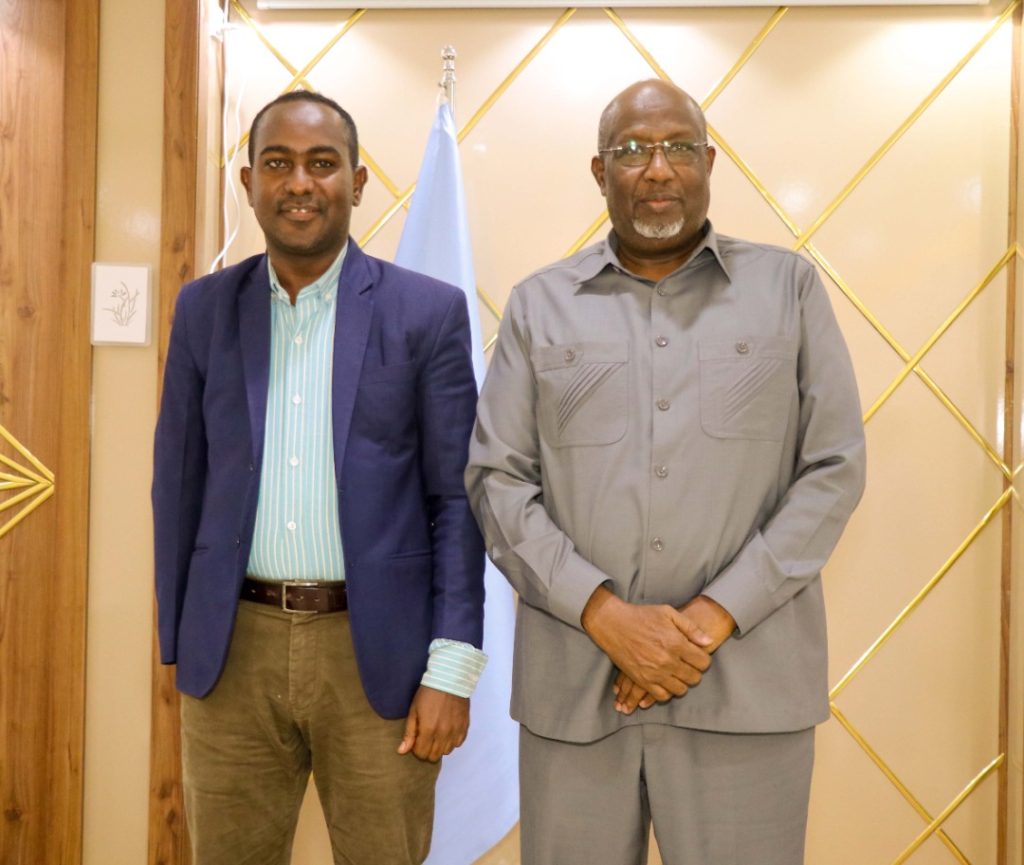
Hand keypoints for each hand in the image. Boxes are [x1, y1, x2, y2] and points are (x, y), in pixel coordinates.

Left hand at [397, 686, 469, 762]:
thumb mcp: (414, 711)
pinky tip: (448, 731)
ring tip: (437, 734)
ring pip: (447, 752)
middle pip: (434, 756)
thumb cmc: (428, 694)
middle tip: (426, 738)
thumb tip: (402, 751)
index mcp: (428, 730)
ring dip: (440, 746)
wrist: (449, 680)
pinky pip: (458, 743)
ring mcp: (455, 731)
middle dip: (428, 750)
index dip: (417, 749)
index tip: (417, 740)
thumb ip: (409, 733)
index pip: (421, 754)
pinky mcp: (465, 727)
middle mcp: (443, 734)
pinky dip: (452, 741)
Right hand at [581, 587, 712, 703]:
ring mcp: (654, 673)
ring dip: (681, 682)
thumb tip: (709, 641)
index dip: (703, 659)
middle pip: (694, 678)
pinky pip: (662, 696)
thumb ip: (691, 628)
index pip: (703, 662)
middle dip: (694, 671)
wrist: (613, 624)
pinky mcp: (642, 680)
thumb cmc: (641, 616)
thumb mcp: (668, 613)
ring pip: (680, 690)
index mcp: (676, 643)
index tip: (696, 655)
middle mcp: (667, 661)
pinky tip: (665, 681)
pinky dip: (666, 691)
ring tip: (676, 672)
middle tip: (687, 664)